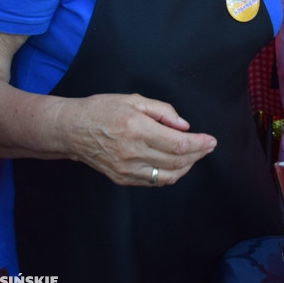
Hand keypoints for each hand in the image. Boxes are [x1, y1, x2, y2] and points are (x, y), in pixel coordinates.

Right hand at [55, 93, 216, 186]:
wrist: (71, 130)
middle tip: (208, 147)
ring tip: (194, 156)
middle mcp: (133, 152)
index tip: (211, 141)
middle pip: (176, 162)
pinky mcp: (122, 178)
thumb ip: (163, 111)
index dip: (199, 144)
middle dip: (198, 155)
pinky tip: (176, 165)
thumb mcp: (134, 100)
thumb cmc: (101, 110)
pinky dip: (169, 175)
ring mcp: (127, 169)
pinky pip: (153, 182)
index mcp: (137, 129)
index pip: (177, 144)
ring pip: (167, 176)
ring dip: (186, 167)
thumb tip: (184, 126)